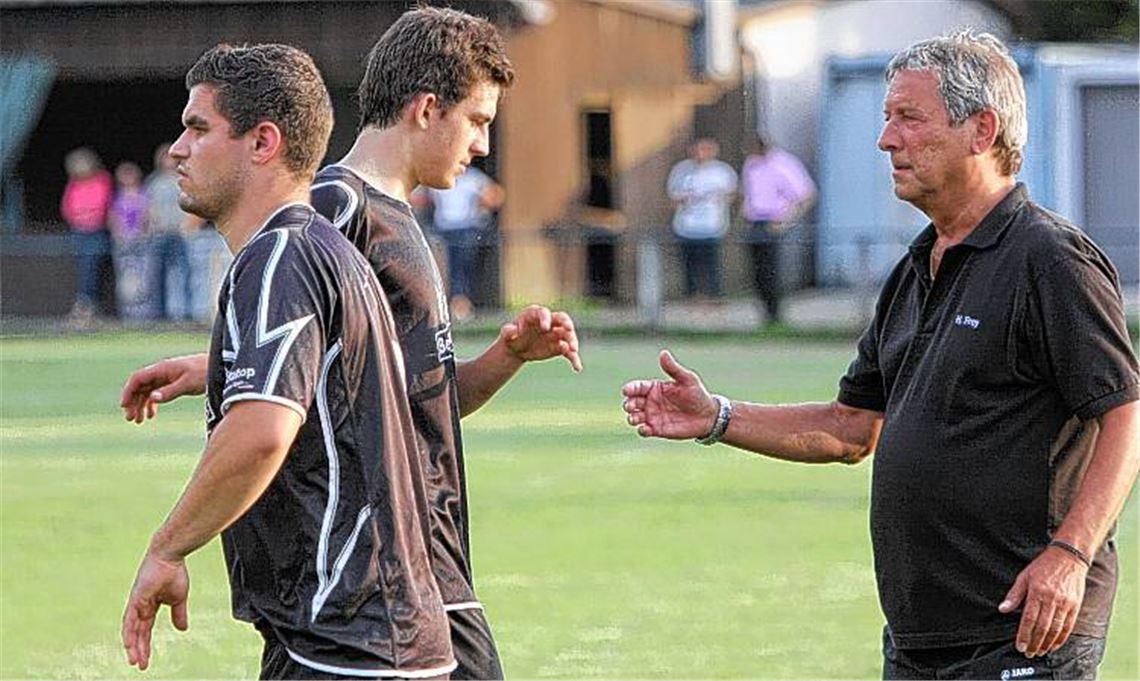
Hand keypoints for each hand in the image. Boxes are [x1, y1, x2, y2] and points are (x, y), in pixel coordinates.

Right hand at [120, 354, 207, 423]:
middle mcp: (161, 372)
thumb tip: (152, 398)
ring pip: (147, 391)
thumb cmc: (204, 372)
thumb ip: (170, 391)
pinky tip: (151, 416)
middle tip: (131, 419)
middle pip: (140, 386)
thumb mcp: (187, 384)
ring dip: (141, 405)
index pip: (138, 378)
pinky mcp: (173, 383)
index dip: (128, 391)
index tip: (124, 406)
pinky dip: (152, 404)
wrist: (219, 366)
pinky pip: (157, 393)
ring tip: (139, 421)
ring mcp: (167, 377)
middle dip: (133, 402)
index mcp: (162, 369)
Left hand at [122, 552, 189, 670]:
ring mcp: (136, 603)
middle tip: (139, 666)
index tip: (145, 661)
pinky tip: (128, 644)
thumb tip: (182, 630)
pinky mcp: (136, 598)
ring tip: (134, 661)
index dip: (145, 645)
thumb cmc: (174, 573)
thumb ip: (178, 614)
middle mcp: (139, 607)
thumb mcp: (178, 599)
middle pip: (137, 633)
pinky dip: (128, 632)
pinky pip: (129, 619)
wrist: (171, 556)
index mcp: (149, 607)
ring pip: (131, 629)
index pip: (145, 630)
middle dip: (138, 649)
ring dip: (132, 645)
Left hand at [501, 305, 581, 372]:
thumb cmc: (512, 336)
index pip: (544, 313)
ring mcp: (556, 334)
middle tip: (569, 330)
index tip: (545, 328)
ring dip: (572, 342)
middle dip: (567, 323)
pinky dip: (574, 359)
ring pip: (568, 335)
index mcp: (535, 315)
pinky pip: (569, 352)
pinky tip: (577, 368)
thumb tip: (513, 330)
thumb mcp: (506, 334)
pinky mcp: (560, 347)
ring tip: (573, 351)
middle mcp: (549, 322)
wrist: (518, 348)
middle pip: (562, 319)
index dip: (545, 319)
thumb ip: (508, 331)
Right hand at [621, 350, 718, 438]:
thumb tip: (663, 353)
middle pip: (632, 402)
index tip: (626, 391)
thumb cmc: (697, 394)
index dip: (630, 388)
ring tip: (635, 419)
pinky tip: (645, 429)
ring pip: (635, 417)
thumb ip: (673, 368)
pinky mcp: (657, 430)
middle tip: (630, 406)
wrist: (707, 416)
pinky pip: (644, 431)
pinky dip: (642, 430)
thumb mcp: (686, 379)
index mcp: (655, 388)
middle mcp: (650, 402)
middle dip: (628, 404)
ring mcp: (653, 416)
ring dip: (632, 418)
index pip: (637, 387)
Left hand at [998, 544, 1088, 657]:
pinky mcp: (1075, 605)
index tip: (1019, 645)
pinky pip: (1068, 626)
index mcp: (1037, 592)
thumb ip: (1014, 595)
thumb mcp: (1024, 576)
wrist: (1069, 557)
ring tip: (1040, 651)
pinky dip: (1061, 638)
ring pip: (1056, 629)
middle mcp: (1052, 599)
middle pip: (1042, 627)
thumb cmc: (1044, 566)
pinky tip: (1054, 644)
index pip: (1029, 619)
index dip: (1024, 634)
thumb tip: (1002, 609)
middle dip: (1034, 643)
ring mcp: (1065, 603)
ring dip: (1047, 643)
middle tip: (1028, 653)